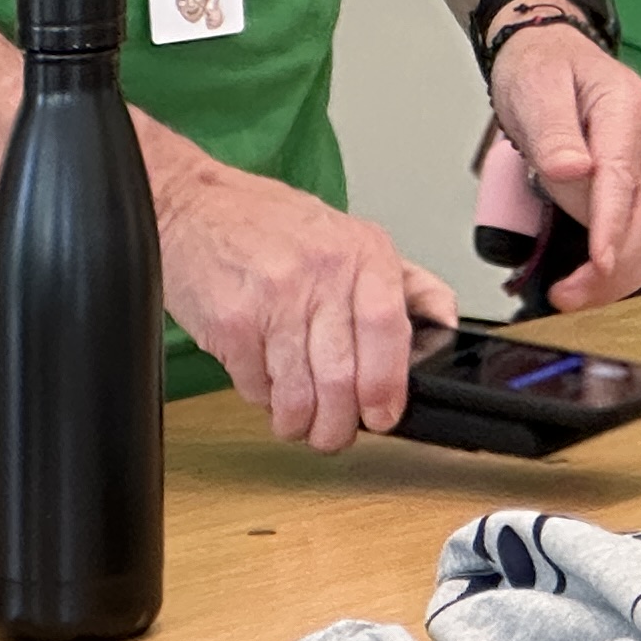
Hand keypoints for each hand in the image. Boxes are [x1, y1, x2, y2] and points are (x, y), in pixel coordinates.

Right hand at [155, 141, 455, 451]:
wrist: (196, 207)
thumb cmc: (274, 225)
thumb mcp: (353, 238)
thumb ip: (405, 283)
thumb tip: (445, 323)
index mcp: (363, 252)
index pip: (389, 328)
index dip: (389, 383)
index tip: (385, 413)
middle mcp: (322, 273)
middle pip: (344, 374)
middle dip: (341, 424)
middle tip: (337, 433)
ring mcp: (275, 299)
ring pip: (299, 393)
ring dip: (301, 422)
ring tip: (301, 421)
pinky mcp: (232, 325)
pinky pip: (256, 387)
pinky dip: (264, 399)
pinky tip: (267, 383)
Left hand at [486, 25, 640, 310]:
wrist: (550, 56)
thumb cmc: (543, 68)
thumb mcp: (536, 88)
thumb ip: (554, 130)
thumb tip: (572, 169)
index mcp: (627, 108)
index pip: (623, 178)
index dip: (612, 226)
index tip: (600, 263)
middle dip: (615, 265)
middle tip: (568, 294)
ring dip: (625, 273)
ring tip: (578, 294)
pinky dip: (628, 265)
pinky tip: (596, 280)